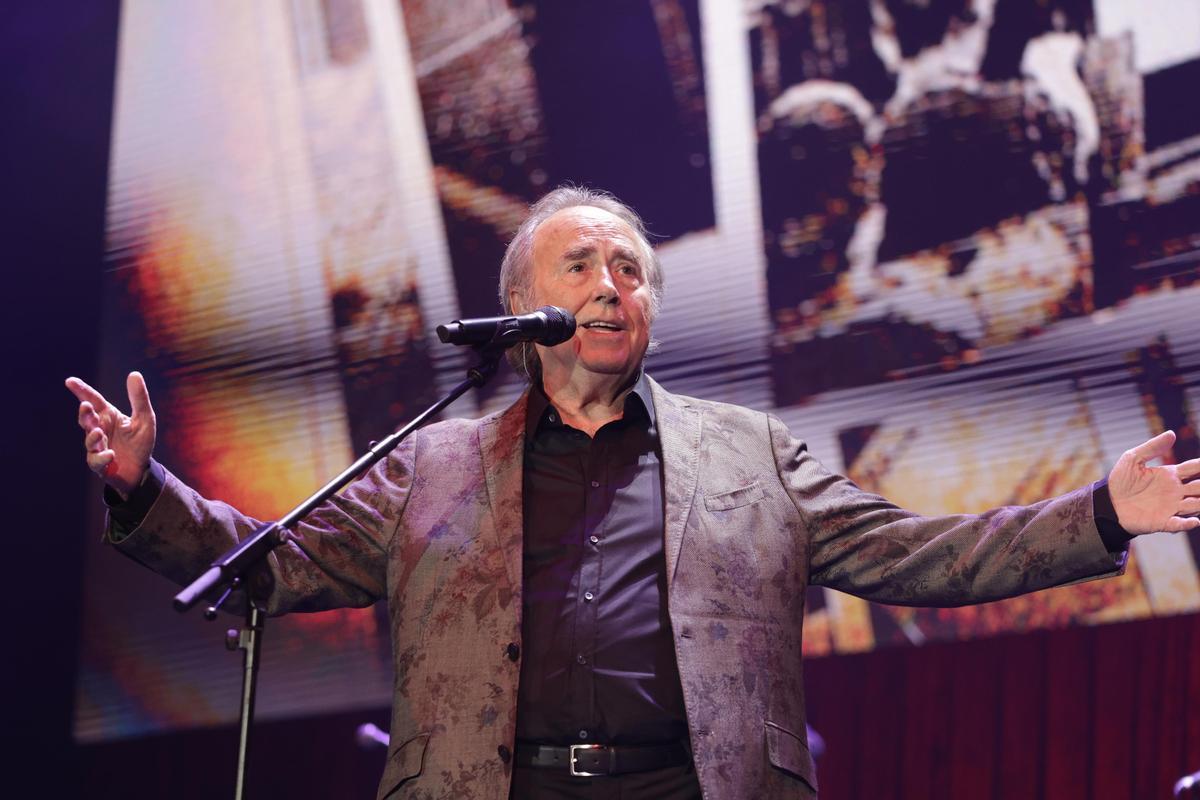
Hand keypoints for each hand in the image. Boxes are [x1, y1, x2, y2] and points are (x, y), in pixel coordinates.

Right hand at [65, 372, 156, 498]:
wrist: (141, 470)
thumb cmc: (140, 442)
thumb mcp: (144, 418)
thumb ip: (139, 398)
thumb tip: (134, 373)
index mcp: (108, 416)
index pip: (93, 400)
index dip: (81, 390)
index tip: (69, 381)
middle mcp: (99, 429)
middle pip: (87, 418)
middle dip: (84, 413)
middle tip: (85, 406)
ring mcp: (97, 446)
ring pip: (89, 439)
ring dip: (92, 436)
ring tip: (99, 432)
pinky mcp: (99, 463)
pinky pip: (96, 460)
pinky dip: (102, 457)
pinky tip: (111, 454)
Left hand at [1107, 431, 1199, 534]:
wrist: (1107, 502)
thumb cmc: (1120, 480)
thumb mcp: (1133, 459)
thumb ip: (1152, 447)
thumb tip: (1172, 433)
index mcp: (1170, 475)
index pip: (1195, 468)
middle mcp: (1175, 491)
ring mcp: (1171, 507)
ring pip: (1196, 505)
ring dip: (1199, 503)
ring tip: (1197, 500)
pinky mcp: (1163, 521)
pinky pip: (1179, 524)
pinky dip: (1188, 523)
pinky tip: (1193, 521)